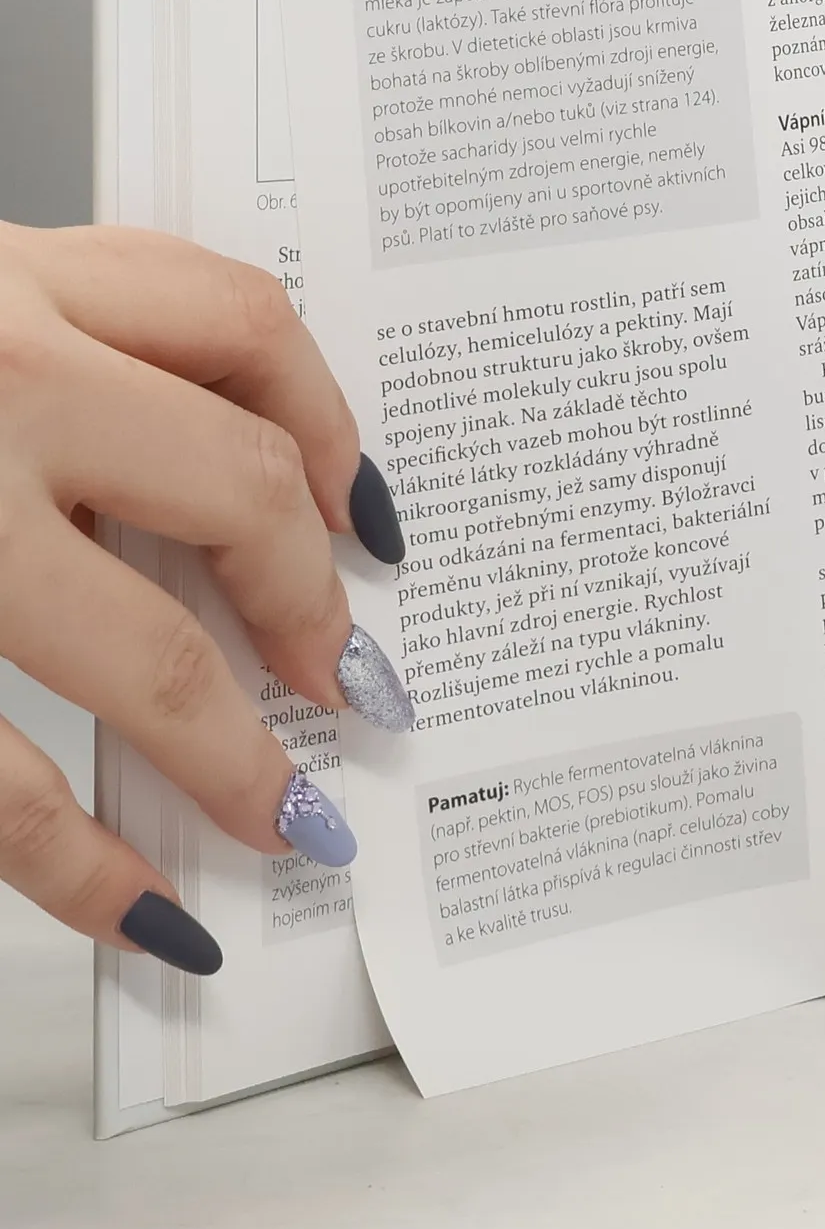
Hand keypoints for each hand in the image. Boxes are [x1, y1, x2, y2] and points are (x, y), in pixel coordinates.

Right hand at [0, 225, 411, 974]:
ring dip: (231, 758)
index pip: (243, 323)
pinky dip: (75, 863)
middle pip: (233, 491)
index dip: (332, 428)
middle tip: (349, 682)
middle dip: (312, 606)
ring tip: (288, 821)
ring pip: (136, 651)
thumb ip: (51, 349)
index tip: (370, 518)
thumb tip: (233, 489)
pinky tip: (135, 905)